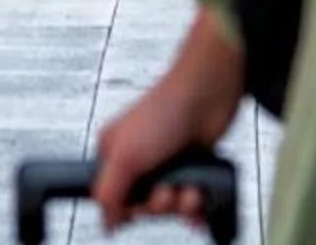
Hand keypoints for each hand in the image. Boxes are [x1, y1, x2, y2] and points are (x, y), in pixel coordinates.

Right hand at [92, 14, 243, 231]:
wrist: (209, 94)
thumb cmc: (166, 110)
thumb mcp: (126, 155)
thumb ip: (108, 193)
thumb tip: (106, 222)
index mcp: (115, 155)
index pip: (113, 200)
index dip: (129, 208)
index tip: (139, 201)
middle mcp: (139, 161)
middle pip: (144, 207)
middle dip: (161, 203)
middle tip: (167, 186)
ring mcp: (167, 166)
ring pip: (171, 206)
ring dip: (184, 201)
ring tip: (190, 185)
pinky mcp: (191, 169)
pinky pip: (192, 203)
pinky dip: (199, 203)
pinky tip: (202, 193)